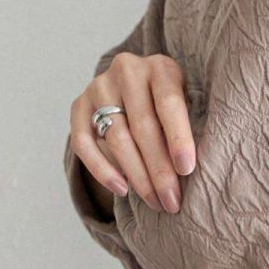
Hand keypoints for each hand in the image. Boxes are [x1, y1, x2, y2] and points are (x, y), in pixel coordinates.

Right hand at [69, 52, 195, 214]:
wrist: (135, 88)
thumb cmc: (171, 105)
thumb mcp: (187, 104)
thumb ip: (188, 127)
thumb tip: (190, 171)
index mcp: (161, 67)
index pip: (169, 103)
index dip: (178, 138)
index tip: (186, 170)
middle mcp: (128, 70)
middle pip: (143, 126)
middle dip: (159, 169)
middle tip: (172, 201)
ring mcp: (99, 86)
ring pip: (116, 138)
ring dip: (136, 176)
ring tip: (154, 201)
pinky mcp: (78, 104)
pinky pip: (83, 142)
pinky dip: (101, 169)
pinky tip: (122, 189)